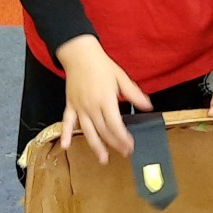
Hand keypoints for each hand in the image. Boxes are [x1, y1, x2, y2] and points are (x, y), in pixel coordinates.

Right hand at [58, 36, 150, 162]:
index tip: (130, 146)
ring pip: (88, 131)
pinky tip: (65, 146)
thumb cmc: (101, 65)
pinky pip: (67, 122)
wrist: (80, 54)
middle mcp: (92, 106)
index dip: (123, 138)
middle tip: (124, 153)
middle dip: (115, 144)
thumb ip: (134, 94)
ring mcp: (80, 107)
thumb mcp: (121, 77)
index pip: (115, 125)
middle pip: (104, 131)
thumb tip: (148, 106)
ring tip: (103, 159)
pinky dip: (65, 134)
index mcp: (106, 100)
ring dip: (96, 146)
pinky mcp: (70, 105)